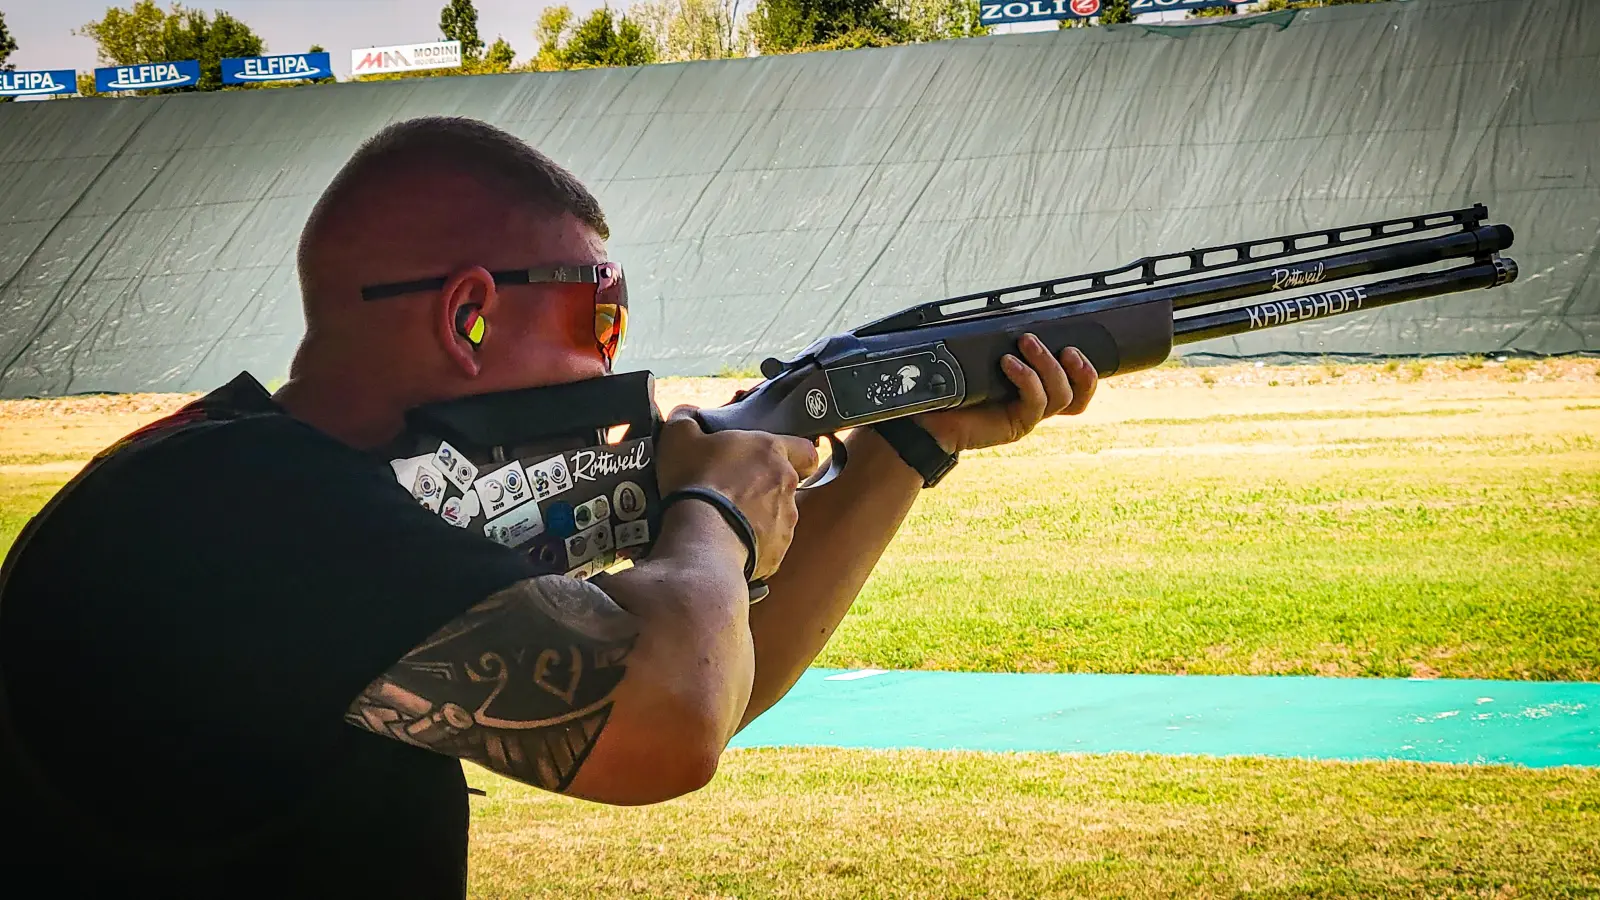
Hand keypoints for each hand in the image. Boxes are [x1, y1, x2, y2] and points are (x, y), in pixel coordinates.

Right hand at [655, 409, 820, 579]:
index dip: (794, 455)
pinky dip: (752, 544)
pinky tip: (727, 544)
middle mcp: (786, 486)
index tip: (773, 461)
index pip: (805, 449)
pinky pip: (768, 546)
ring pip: (779, 516)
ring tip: (726, 521)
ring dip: (759, 517)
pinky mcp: (778, 552)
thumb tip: (686, 415)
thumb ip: (686, 419)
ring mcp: (786, 522)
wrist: (702, 540)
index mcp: (771, 452)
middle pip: (787, 485)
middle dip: (766, 488)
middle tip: (736, 491)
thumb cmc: (695, 483)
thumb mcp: (679, 438)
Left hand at [916, 334, 1097, 452]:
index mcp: (1035, 386)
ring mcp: (1027, 415)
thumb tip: (1012, 309)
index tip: (1077, 344)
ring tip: (1027, 343)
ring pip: (1061, 396)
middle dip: (1081, 370)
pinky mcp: (1016, 425)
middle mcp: (1036, 402)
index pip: (1076, 384)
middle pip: (1078, 394)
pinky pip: (1036, 403)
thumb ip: (1000, 338)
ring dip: (1048, 365)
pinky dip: (1027, 379)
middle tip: (1067, 347)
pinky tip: (1009, 363)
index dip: (1086, 370)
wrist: (929, 417)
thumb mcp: (980, 355)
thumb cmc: (953, 384)